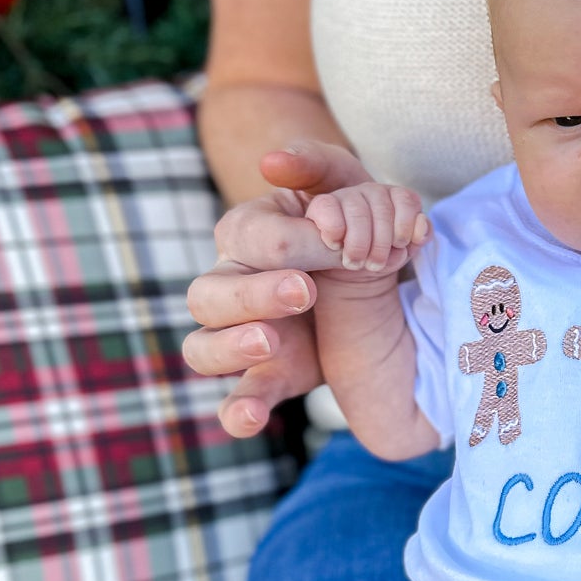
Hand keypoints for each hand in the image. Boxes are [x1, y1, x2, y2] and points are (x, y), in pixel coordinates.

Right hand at [183, 139, 366, 436]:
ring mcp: (242, 336)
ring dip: (231, 346)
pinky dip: (237, 412)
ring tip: (271, 341)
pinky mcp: (269, 375)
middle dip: (254, 292)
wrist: (380, 271)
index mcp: (246, 235)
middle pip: (209, 293)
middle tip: (305, 290)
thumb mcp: (345, 182)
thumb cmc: (353, 221)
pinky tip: (250, 419)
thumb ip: (314, 162)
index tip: (339, 247)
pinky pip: (236, 400)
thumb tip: (271, 162)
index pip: (244, 236)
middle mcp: (232, 285)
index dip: (291, 242)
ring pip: (201, 348)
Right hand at [306, 181, 430, 275]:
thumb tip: (422, 225)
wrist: (352, 266)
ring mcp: (347, 195)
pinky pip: (328, 209)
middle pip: (383, 210)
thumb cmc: (381, 254)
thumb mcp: (404, 249)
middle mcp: (373, 191)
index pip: (407, 200)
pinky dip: (333, 231)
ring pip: (358, 212)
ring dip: (358, 244)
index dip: (406, 226)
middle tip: (375, 265)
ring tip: (356, 263)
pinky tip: (335, 245)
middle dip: (381, 244)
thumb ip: (420, 235)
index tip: (400, 245)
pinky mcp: (323, 204)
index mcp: (396, 197)